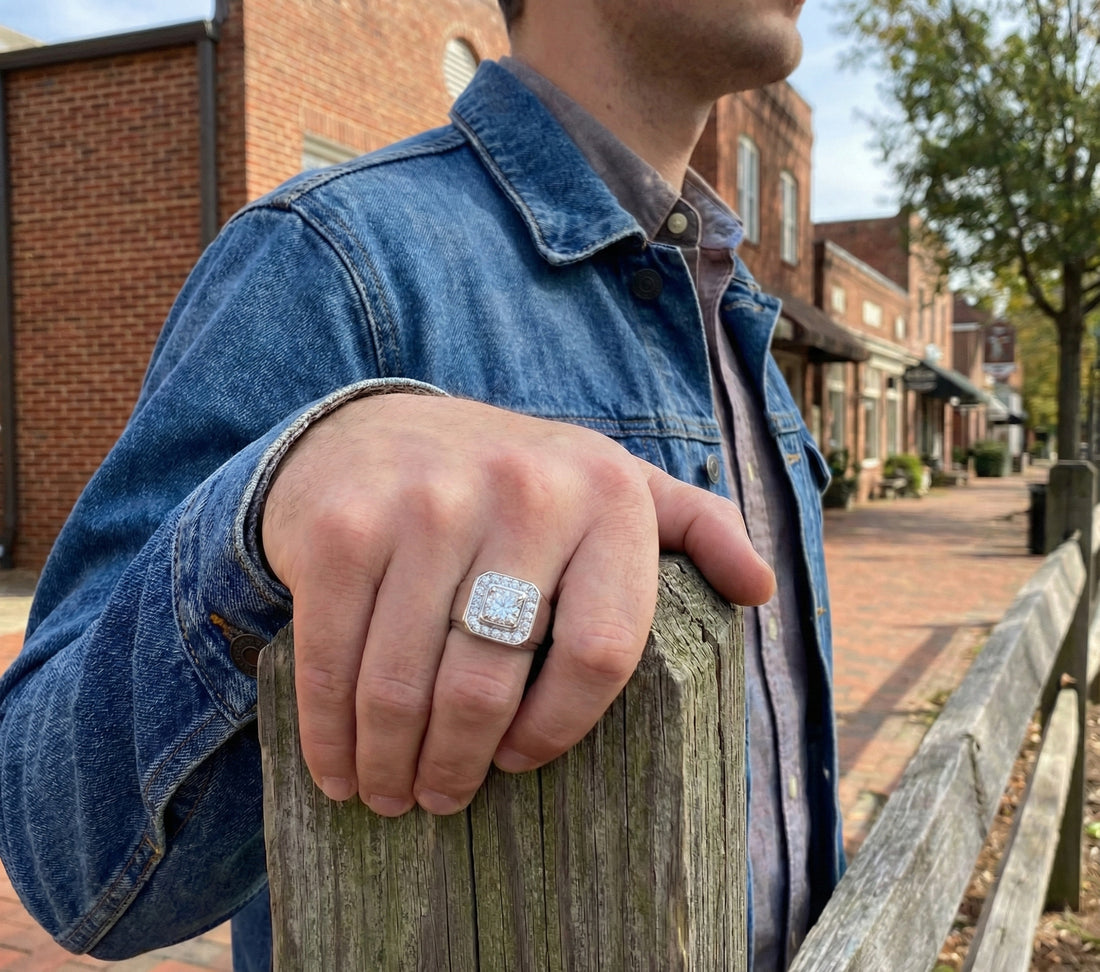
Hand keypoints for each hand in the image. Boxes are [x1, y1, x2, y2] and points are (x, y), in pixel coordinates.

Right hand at [261, 393, 773, 815]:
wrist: (383, 427)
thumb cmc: (515, 482)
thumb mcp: (614, 486)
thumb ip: (695, 529)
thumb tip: (761, 589)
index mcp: (607, 496)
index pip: (602, 653)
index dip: (559, 730)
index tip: (522, 761)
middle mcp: (522, 492)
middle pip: (491, 682)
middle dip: (458, 767)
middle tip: (441, 799)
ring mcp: (424, 506)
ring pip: (406, 684)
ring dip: (392, 763)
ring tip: (391, 792)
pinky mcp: (343, 528)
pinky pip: (333, 660)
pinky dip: (329, 732)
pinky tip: (338, 766)